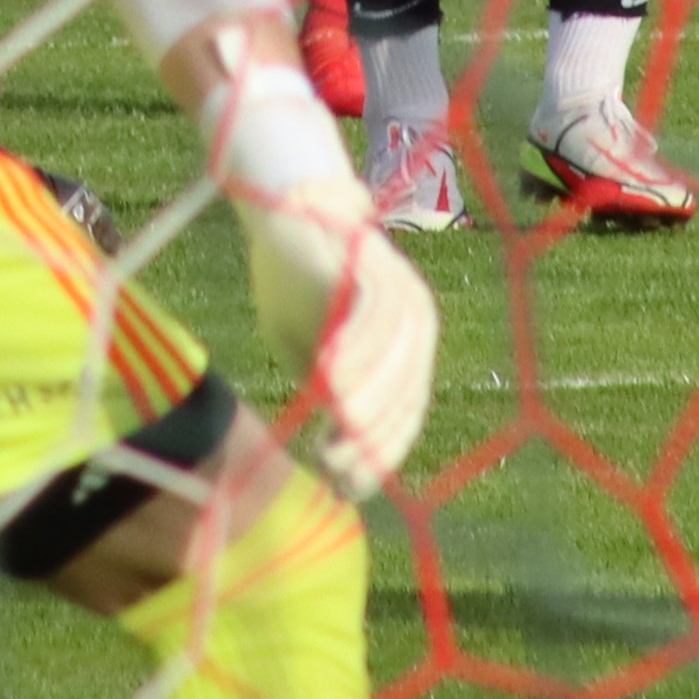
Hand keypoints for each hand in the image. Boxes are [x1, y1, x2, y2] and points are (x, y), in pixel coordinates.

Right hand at [235, 167, 438, 501]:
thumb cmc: (296, 281)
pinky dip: (355, 355)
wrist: (284, 206)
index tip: (347, 492)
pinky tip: (328, 387)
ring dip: (364, 410)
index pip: (404, 412)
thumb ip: (326, 392)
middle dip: (371, 443)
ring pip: (394, 361)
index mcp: (405, 344)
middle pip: (405, 393)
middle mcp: (414, 318)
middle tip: (336, 476)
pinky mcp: (371, 263)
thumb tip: (335, 461)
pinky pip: (372, 316)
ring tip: (333, 446)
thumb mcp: (308, 351)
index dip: (377, 456)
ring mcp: (398, 288)